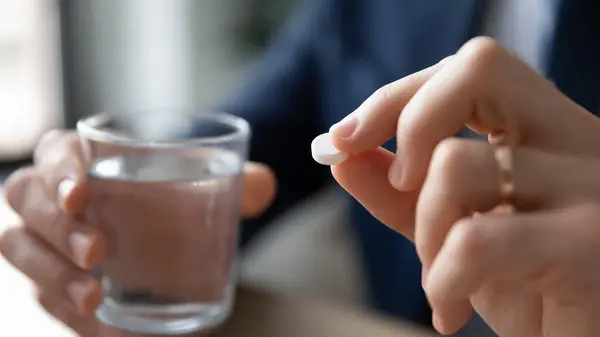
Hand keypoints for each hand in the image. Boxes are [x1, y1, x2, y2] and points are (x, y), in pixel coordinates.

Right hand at [0, 130, 275, 336]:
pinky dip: (65, 314)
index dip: (59, 169)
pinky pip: (40, 294)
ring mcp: (47, 237)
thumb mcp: (210, 187)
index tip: (83, 193)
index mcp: (87, 158)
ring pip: (19, 246)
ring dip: (50, 274)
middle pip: (26, 198)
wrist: (166, 235)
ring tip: (93, 299)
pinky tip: (102, 329)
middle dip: (56, 226)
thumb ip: (240, 182)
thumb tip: (265, 185)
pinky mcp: (51, 276)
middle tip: (98, 252)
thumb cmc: (176, 200)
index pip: (56, 151)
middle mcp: (56, 194)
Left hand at [330, 37, 599, 335]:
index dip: (397, 97)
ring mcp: (590, 185)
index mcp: (549, 131)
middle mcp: (578, 140)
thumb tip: (344, 158)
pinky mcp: (587, 242)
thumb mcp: (455, 230)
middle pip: (477, 71)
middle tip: (398, 184)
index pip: (471, 70)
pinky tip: (452, 310)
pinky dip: (443, 281)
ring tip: (440, 282)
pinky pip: (474, 240)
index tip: (344, 139)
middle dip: (408, 122)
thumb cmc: (530, 290)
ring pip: (455, 164)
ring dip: (425, 235)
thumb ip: (402, 194)